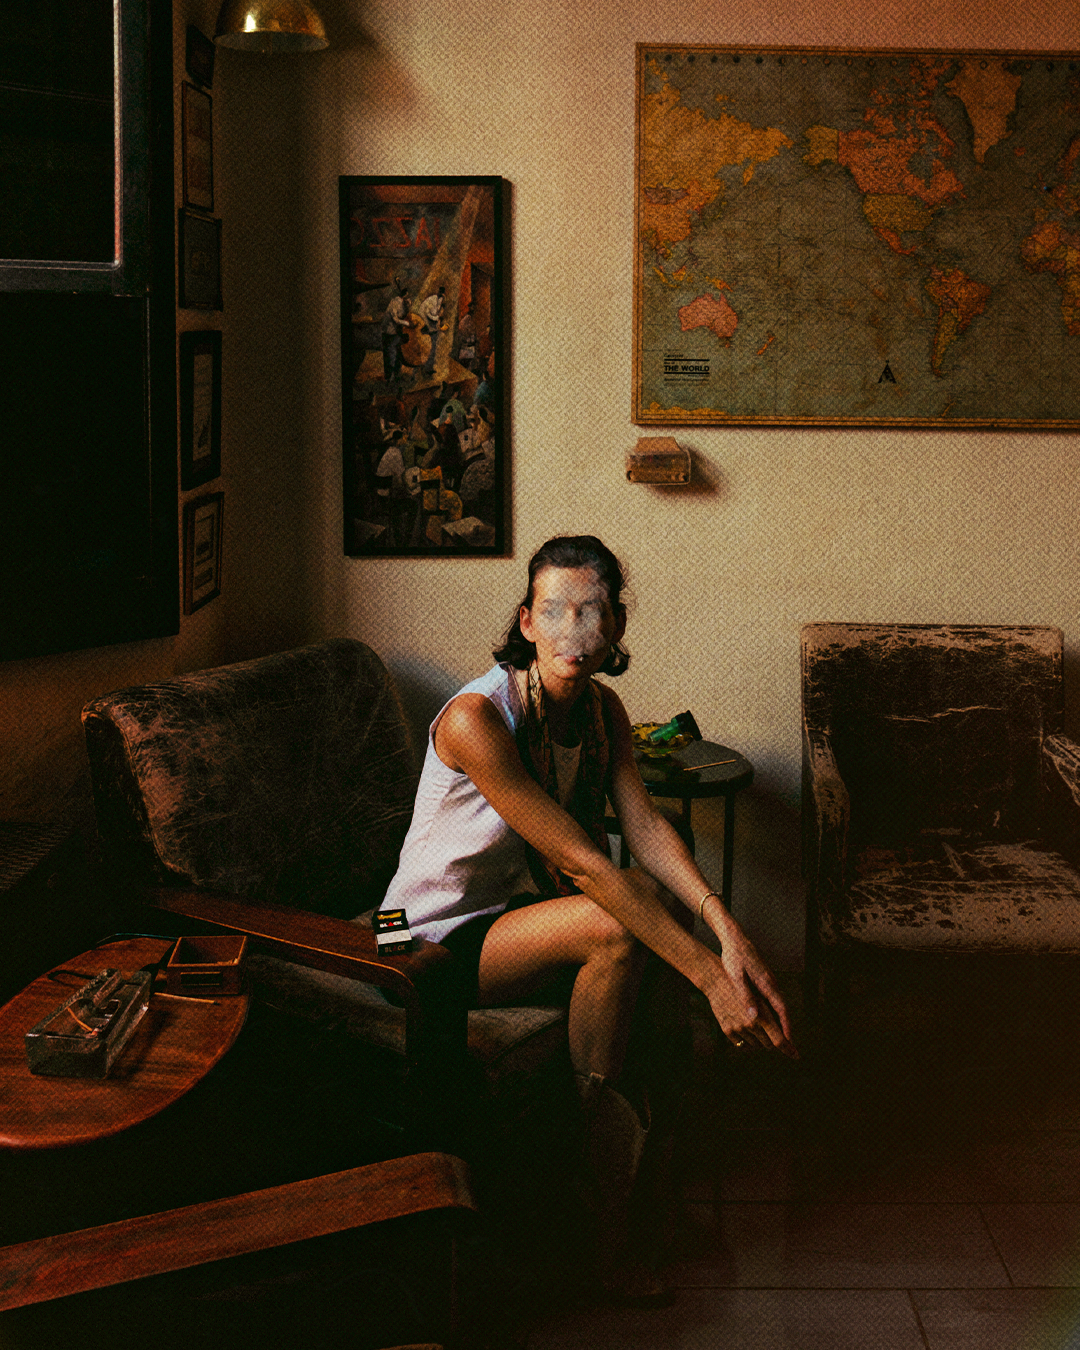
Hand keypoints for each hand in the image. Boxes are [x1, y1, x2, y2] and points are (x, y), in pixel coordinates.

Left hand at [700, 914, 797, 1058]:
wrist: (735, 939)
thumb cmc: (734, 958)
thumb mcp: (737, 978)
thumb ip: (745, 996)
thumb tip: (753, 1017)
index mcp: (766, 983)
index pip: (781, 1009)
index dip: (786, 1026)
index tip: (789, 1041)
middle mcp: (771, 982)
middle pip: (783, 1008)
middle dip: (787, 1026)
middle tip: (789, 1045)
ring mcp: (769, 980)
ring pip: (779, 1003)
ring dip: (781, 1019)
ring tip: (781, 1036)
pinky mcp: (764, 978)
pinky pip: (773, 998)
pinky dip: (774, 1011)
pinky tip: (769, 1018)